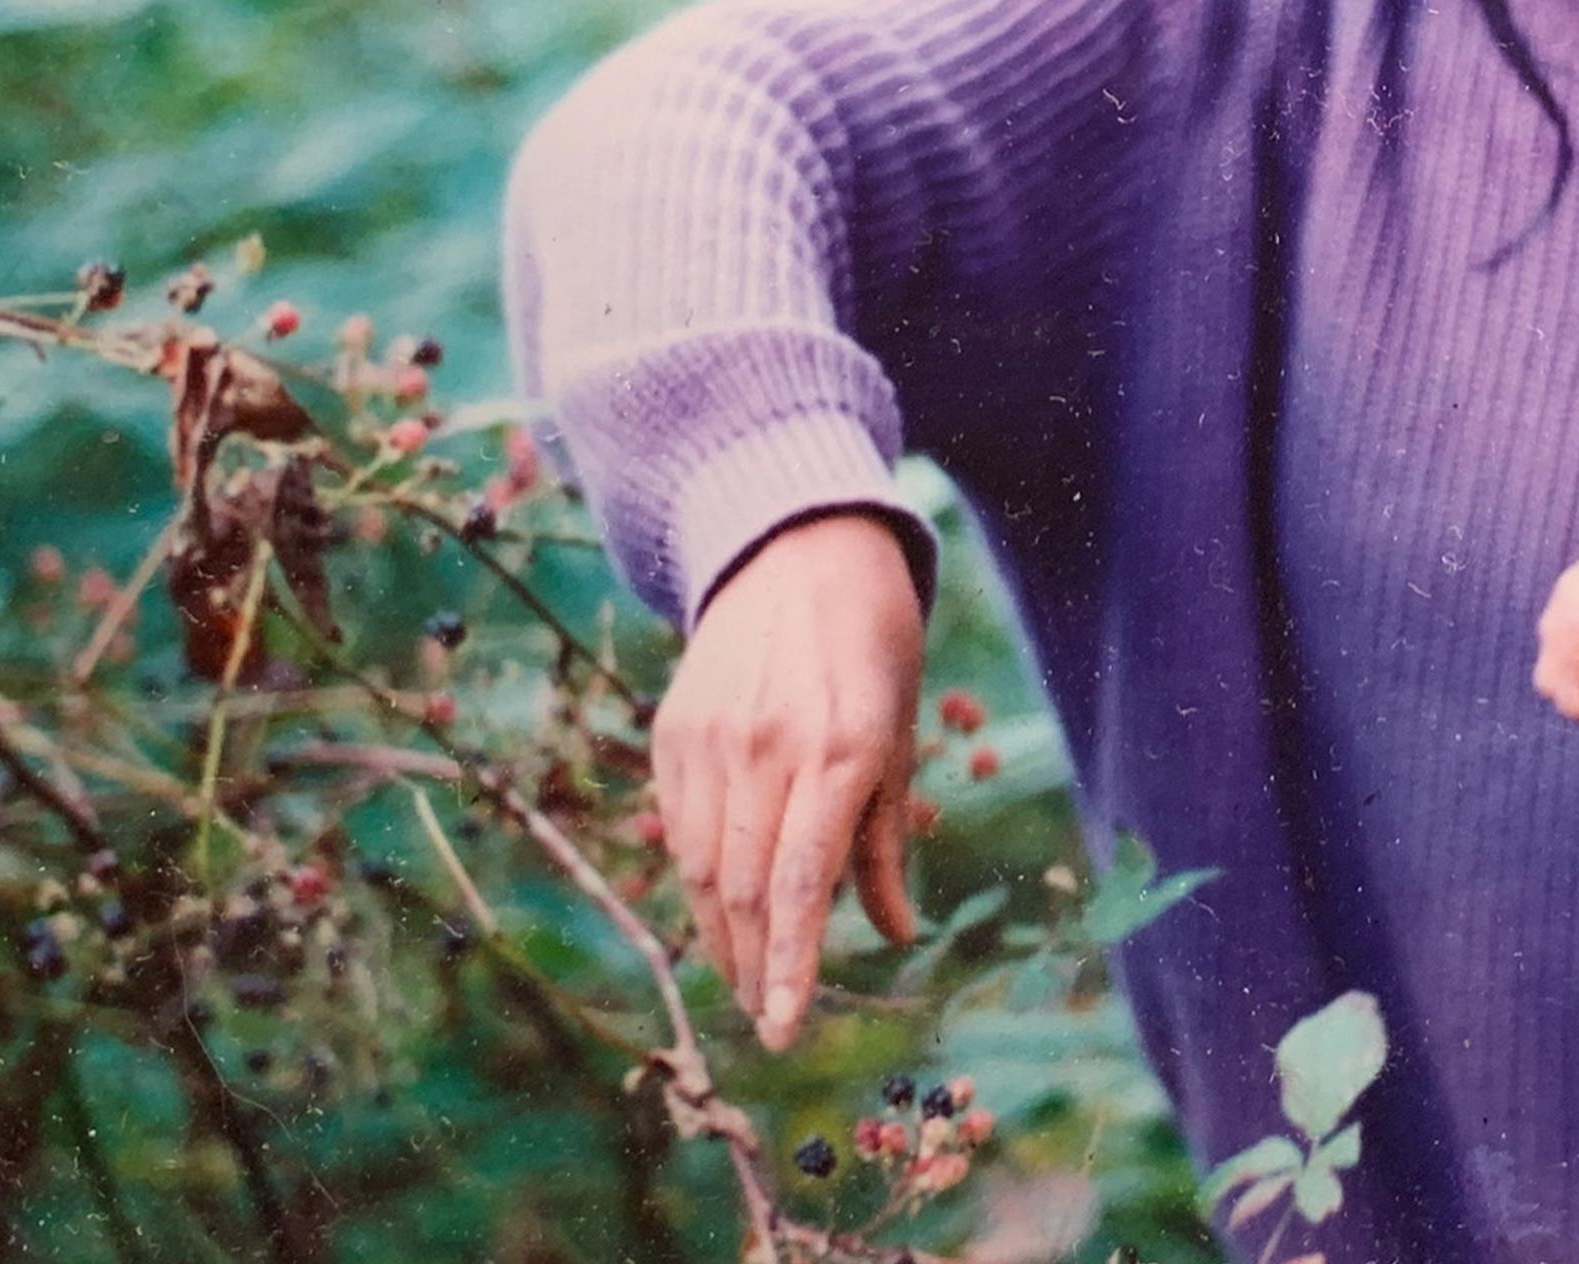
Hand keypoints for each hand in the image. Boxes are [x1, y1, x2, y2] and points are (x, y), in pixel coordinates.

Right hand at [651, 510, 925, 1051]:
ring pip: (700, 867)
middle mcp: (769, 745)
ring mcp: (712, 736)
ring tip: (748, 979)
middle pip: (743, 888)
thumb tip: (898, 932)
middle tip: (771, 1020)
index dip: (791, 966)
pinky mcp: (674, 729)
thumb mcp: (904, 732)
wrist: (798, 547)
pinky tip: (718, 908)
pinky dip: (696, 878)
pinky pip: (679, 826)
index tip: (786, 1031)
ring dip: (721, 936)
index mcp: (843, 747)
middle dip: (755, 968)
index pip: (801, 883)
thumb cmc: (874, 645)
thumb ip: (889, 839)